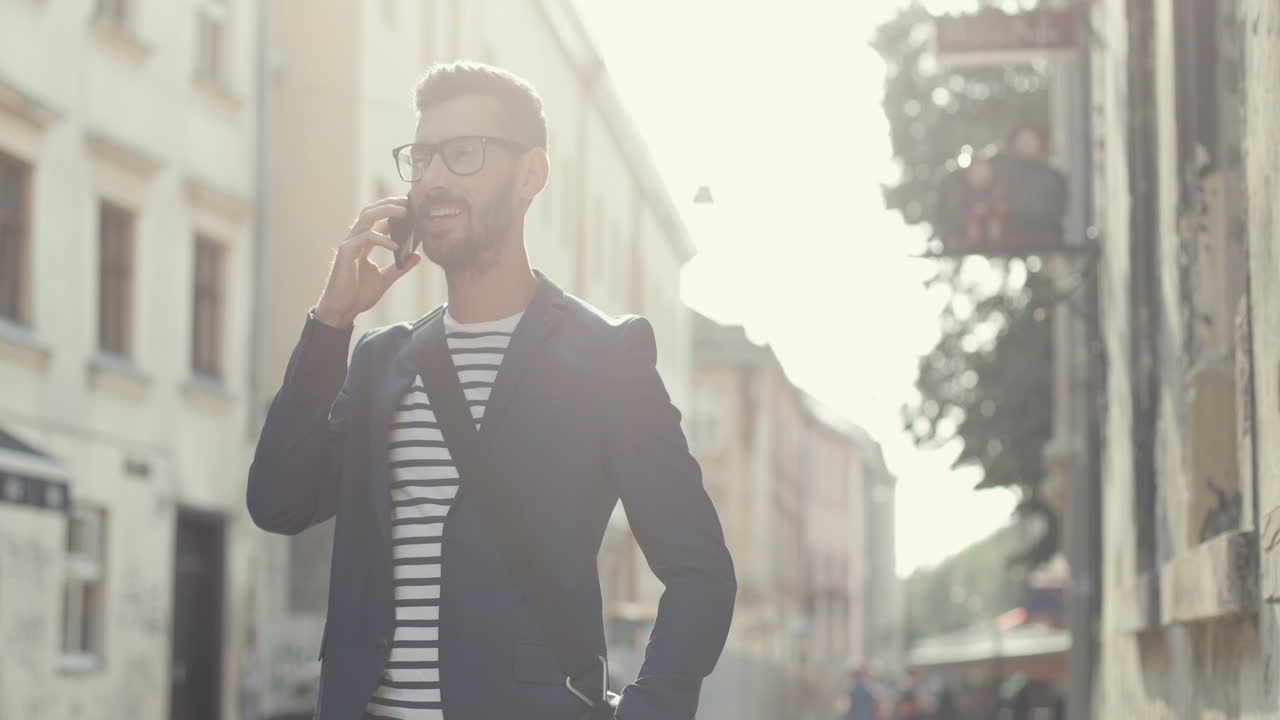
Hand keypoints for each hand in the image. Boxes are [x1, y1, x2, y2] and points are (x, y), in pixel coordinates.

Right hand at [314, 198, 420, 326]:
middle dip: (389, 204)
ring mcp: (349, 244)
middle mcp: (355, 240)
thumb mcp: (385, 279)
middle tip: (408, 202)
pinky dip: (382, 239)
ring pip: (366, 217)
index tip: (411, 207)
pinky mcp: (346, 253)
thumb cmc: (358, 295)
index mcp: (363, 243)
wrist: (342, 310)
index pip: (376, 219)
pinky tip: (396, 246)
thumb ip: (400, 267)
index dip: (392, 210)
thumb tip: (417, 255)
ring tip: (404, 212)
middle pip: (370, 211)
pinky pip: (365, 238)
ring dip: (386, 211)